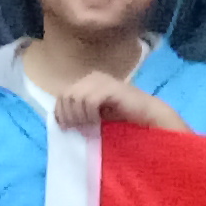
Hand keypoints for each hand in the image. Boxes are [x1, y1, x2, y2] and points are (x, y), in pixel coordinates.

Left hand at [51, 72, 182, 134]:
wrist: (147, 116)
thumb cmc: (122, 118)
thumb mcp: (94, 114)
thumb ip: (79, 111)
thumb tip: (59, 118)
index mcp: (87, 82)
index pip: (62, 95)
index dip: (60, 112)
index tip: (67, 128)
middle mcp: (93, 77)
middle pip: (66, 96)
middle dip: (69, 115)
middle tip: (80, 128)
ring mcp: (102, 80)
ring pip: (75, 98)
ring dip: (80, 116)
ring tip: (90, 125)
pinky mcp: (111, 87)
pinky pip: (89, 100)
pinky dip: (89, 114)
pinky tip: (97, 121)